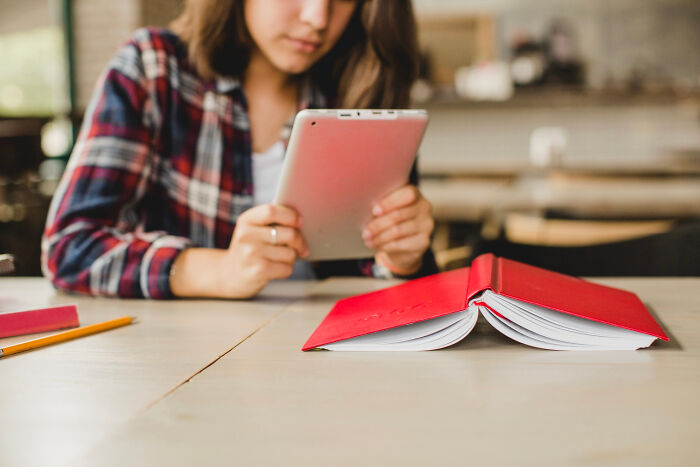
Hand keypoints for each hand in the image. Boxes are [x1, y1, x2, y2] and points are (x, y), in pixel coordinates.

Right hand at [170, 204, 307, 298]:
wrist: (229, 274)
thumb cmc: (250, 248)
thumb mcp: (253, 230)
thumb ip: (272, 222)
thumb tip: (301, 221)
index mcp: (246, 220)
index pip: (271, 211)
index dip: (290, 215)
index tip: (300, 222)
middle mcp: (246, 235)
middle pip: (288, 234)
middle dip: (300, 241)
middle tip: (302, 247)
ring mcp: (250, 253)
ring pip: (290, 253)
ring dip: (291, 258)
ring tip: (282, 259)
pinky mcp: (257, 271)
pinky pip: (286, 268)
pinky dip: (286, 270)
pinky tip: (277, 269)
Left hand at [362, 185, 433, 275]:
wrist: (403, 244)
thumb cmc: (391, 220)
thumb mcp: (386, 209)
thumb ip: (380, 206)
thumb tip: (365, 209)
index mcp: (415, 194)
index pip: (407, 194)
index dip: (389, 202)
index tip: (374, 211)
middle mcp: (424, 207)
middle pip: (399, 214)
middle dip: (378, 224)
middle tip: (365, 232)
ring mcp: (426, 225)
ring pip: (398, 230)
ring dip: (379, 237)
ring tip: (367, 240)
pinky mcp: (424, 241)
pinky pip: (400, 244)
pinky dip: (385, 245)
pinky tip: (376, 246)